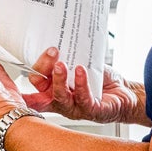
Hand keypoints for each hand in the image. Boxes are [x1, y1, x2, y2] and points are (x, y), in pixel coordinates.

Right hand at [24, 48, 142, 124]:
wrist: (124, 93)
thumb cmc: (101, 82)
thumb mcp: (81, 65)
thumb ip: (69, 58)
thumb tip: (60, 39)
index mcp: (54, 90)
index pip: (35, 84)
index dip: (27, 74)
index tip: (30, 58)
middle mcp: (61, 101)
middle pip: (42, 88)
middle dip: (43, 70)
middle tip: (52, 53)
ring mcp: (75, 108)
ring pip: (59, 96)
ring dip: (59, 79)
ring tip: (61, 64)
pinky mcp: (92, 111)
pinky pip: (83, 98)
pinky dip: (81, 84)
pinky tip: (81, 71)